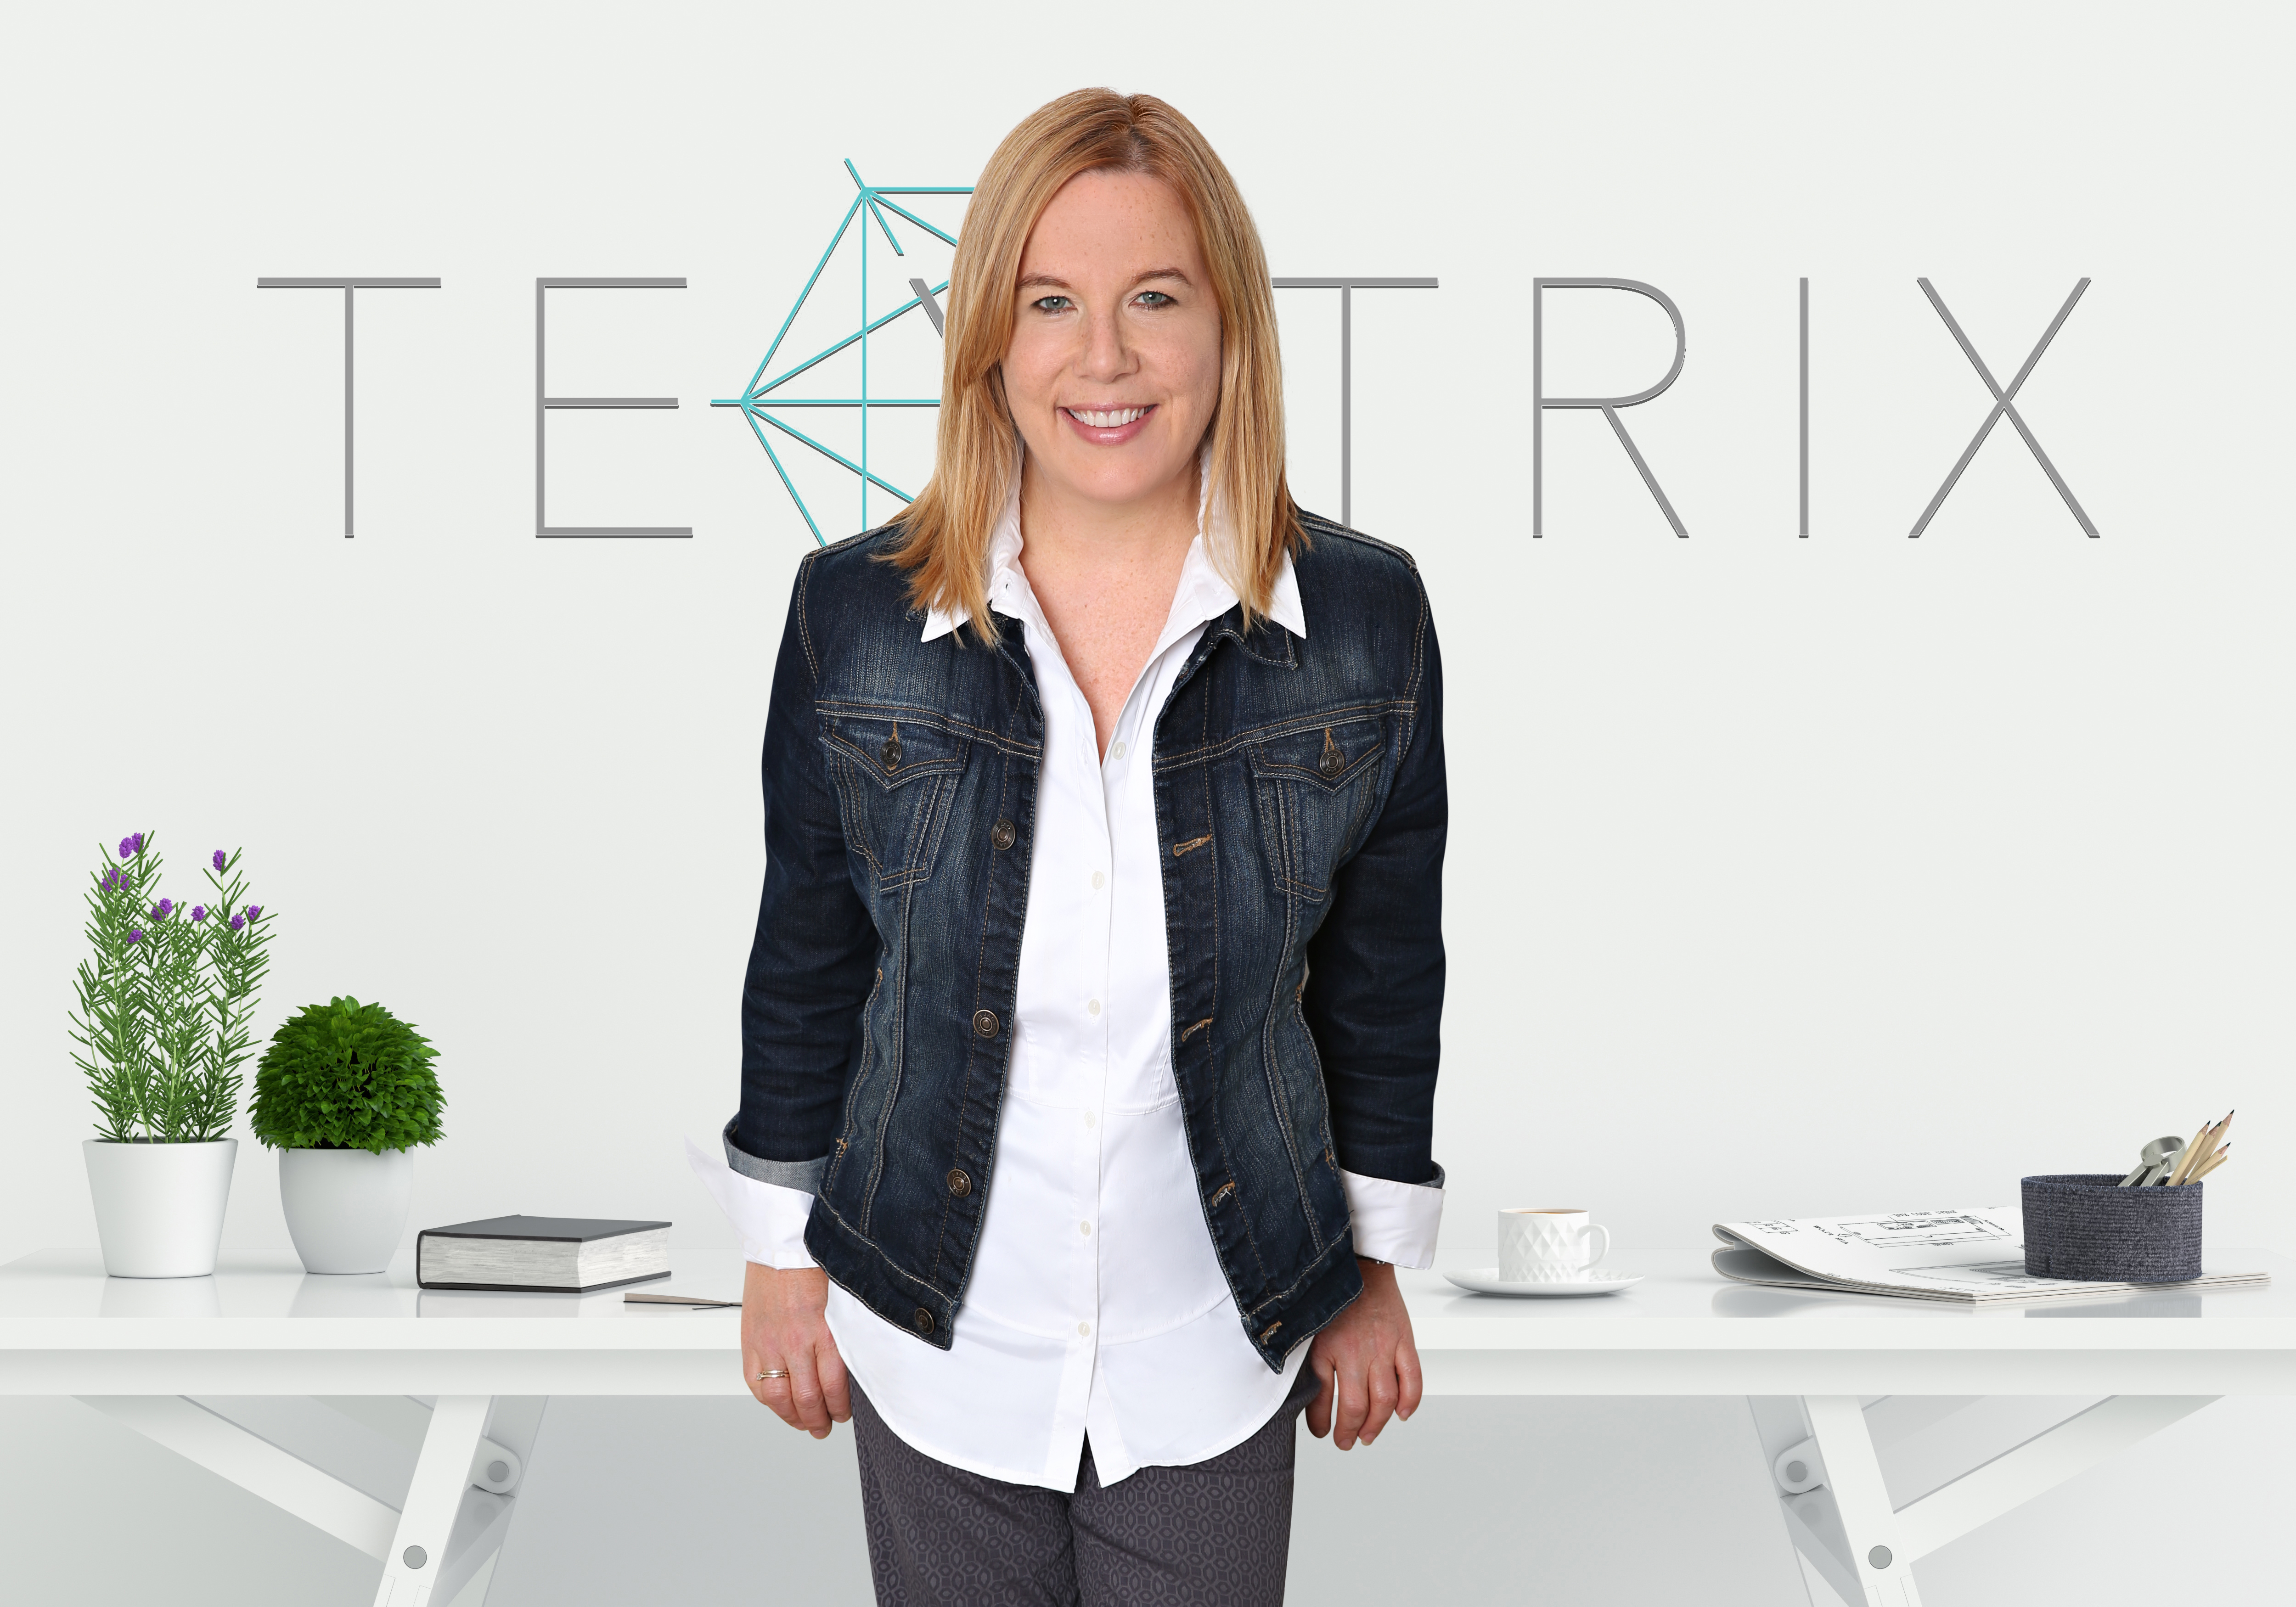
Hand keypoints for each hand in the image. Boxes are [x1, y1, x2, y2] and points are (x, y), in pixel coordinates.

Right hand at [741, 1262, 850, 1438]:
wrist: (780, 1246)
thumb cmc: (813, 1267)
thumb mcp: (841, 1301)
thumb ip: (844, 1334)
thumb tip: (853, 1366)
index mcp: (823, 1330)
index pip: (833, 1386)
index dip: (839, 1408)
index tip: (843, 1414)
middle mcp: (795, 1341)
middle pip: (807, 1398)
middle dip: (818, 1420)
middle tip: (824, 1427)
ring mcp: (769, 1343)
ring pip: (779, 1397)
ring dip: (792, 1417)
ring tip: (802, 1423)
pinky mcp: (751, 1341)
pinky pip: (756, 1382)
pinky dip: (768, 1399)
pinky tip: (778, 1404)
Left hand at [1306, 1258, 1423, 1449]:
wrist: (1361, 1262)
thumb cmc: (1333, 1294)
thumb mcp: (1309, 1326)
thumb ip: (1308, 1357)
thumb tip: (1301, 1391)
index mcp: (1326, 1347)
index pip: (1321, 1399)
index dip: (1321, 1423)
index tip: (1321, 1433)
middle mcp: (1355, 1351)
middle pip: (1356, 1406)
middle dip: (1349, 1431)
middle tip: (1346, 1442)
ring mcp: (1382, 1346)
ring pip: (1384, 1400)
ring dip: (1377, 1424)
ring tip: (1368, 1435)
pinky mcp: (1403, 1339)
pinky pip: (1412, 1378)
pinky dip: (1410, 1401)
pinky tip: (1401, 1414)